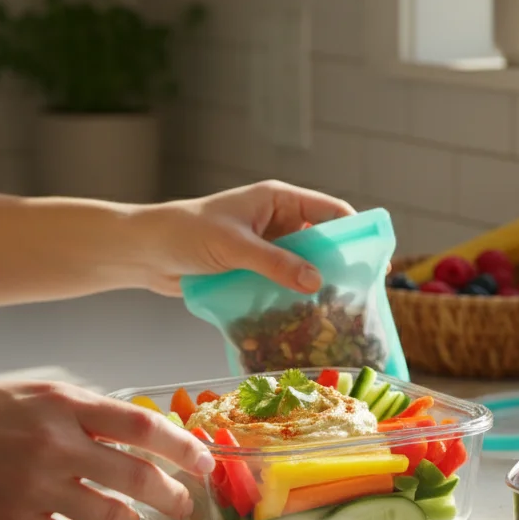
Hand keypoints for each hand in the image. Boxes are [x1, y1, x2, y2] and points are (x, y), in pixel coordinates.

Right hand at [0, 377, 214, 519]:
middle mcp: (58, 443)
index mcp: (66, 404)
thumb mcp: (34, 392)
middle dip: (173, 496)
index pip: (144, 428)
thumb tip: (133, 434)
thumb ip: (82, 412)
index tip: (203, 462)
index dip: (184, 448)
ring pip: (113, 517)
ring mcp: (36, 484)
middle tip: (184, 504)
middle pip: (140, 477)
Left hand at [137, 180, 356, 296]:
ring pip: (303, 266)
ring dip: (314, 286)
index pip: (331, 210)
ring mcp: (265, 247)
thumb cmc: (185, 234)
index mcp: (278, 200)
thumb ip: (275, 263)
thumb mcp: (234, 247)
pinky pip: (282, 283)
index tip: (374, 260)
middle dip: (338, 266)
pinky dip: (292, 298)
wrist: (144, 252)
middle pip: (322, 242)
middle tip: (358, 294)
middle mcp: (277, 221)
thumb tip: (317, 283)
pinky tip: (303, 319)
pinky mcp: (253, 270)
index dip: (355, 233)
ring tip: (335, 313)